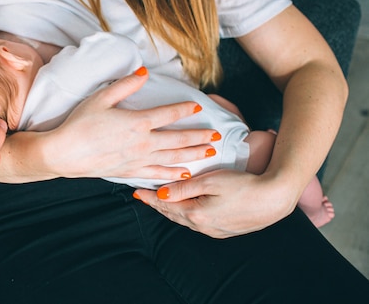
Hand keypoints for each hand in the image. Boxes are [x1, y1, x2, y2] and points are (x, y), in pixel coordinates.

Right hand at [41, 68, 219, 180]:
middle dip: (199, 137)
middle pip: (178, 139)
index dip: (185, 109)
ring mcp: (138, 160)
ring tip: (209, 153)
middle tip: (216, 135)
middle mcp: (143, 143)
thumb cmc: (79, 124)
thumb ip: (124, 85)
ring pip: (173, 158)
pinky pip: (157, 174)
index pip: (168, 114)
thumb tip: (143, 73)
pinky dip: (173, 174)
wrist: (64, 153)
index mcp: (137, 122)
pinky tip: (184, 174)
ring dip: (193, 155)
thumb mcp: (100, 98)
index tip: (197, 106)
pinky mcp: (130, 172)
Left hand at [134, 169, 298, 237]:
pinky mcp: (225, 230)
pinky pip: (198, 222)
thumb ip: (183, 187)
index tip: (136, 190)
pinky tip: (185, 208)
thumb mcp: (210, 181)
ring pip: (185, 220)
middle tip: (143, 195)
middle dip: (157, 204)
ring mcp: (215, 231)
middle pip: (173, 214)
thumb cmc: (244, 185)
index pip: (165, 205)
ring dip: (171, 210)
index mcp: (196, 214)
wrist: (274, 199)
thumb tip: (161, 194)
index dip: (149, 197)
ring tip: (160, 201)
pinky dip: (186, 214)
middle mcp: (203, 227)